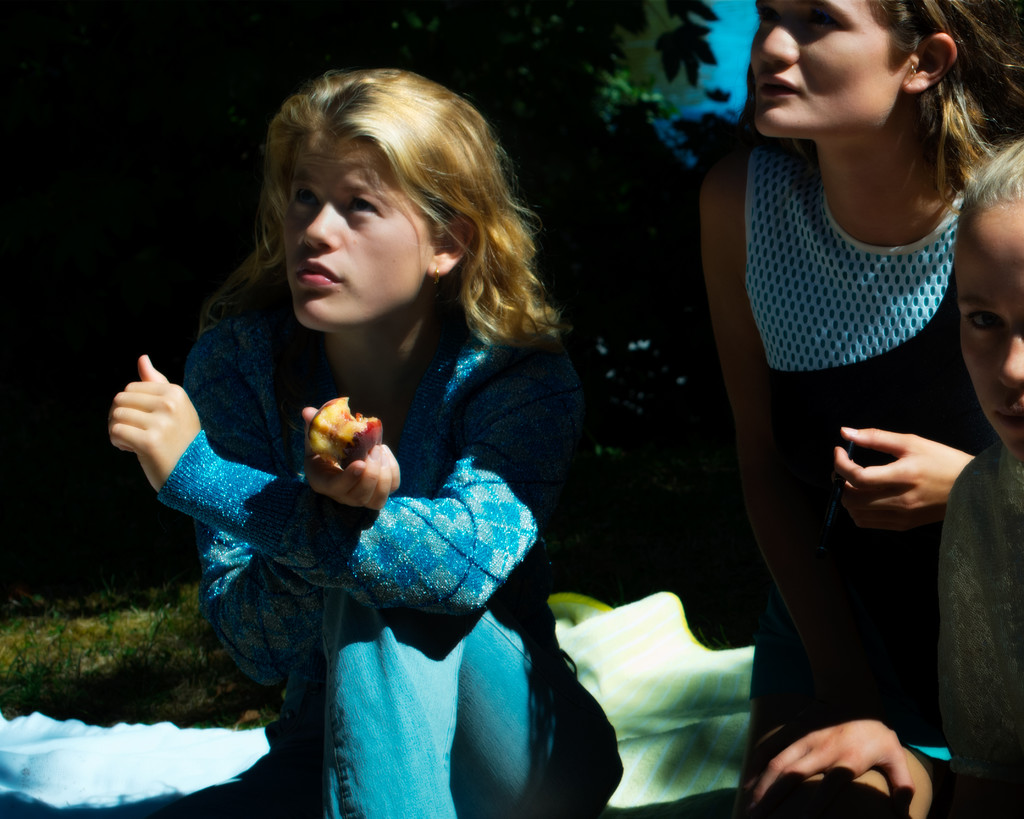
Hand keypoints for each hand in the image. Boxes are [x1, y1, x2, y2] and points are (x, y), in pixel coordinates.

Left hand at [108, 355, 200, 491]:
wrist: (195, 476)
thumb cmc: (180, 441)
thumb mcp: (174, 408)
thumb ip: (157, 383)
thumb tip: (142, 358)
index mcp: (176, 393)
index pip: (131, 388)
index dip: (130, 406)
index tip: (142, 422)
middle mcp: (170, 404)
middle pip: (120, 399)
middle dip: (119, 417)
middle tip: (132, 434)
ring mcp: (161, 423)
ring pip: (116, 416)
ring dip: (117, 431)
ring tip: (132, 443)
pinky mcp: (150, 442)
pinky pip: (116, 432)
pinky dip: (117, 442)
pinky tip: (130, 450)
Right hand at [302, 406, 399, 509]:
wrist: (338, 455)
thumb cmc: (324, 446)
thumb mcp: (315, 436)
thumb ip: (313, 425)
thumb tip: (307, 412)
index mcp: (322, 482)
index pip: (336, 488)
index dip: (350, 478)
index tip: (360, 463)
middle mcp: (343, 495)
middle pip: (361, 496)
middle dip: (371, 473)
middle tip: (373, 449)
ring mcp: (362, 496)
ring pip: (378, 498)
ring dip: (384, 473)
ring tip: (379, 450)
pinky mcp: (379, 491)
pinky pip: (393, 486)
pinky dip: (393, 470)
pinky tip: (384, 453)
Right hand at [744, 704, 913, 817]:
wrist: (851, 692)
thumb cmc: (875, 731)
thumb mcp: (896, 756)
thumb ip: (902, 786)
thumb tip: (906, 817)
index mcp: (847, 759)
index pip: (828, 786)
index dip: (813, 806)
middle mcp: (821, 748)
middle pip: (792, 774)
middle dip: (772, 798)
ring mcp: (803, 737)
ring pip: (775, 762)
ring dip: (760, 785)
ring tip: (749, 807)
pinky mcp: (791, 729)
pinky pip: (769, 747)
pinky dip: (756, 765)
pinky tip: (747, 783)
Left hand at [834, 427, 972, 529]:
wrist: (973, 488)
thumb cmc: (942, 460)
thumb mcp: (911, 442)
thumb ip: (875, 437)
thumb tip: (845, 432)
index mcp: (904, 476)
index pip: (858, 477)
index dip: (840, 464)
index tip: (839, 450)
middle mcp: (901, 500)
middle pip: (851, 499)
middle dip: (839, 481)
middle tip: (844, 467)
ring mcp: (901, 516)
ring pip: (856, 513)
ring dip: (847, 496)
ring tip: (854, 481)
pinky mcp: (903, 525)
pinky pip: (868, 522)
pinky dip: (858, 510)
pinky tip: (865, 495)